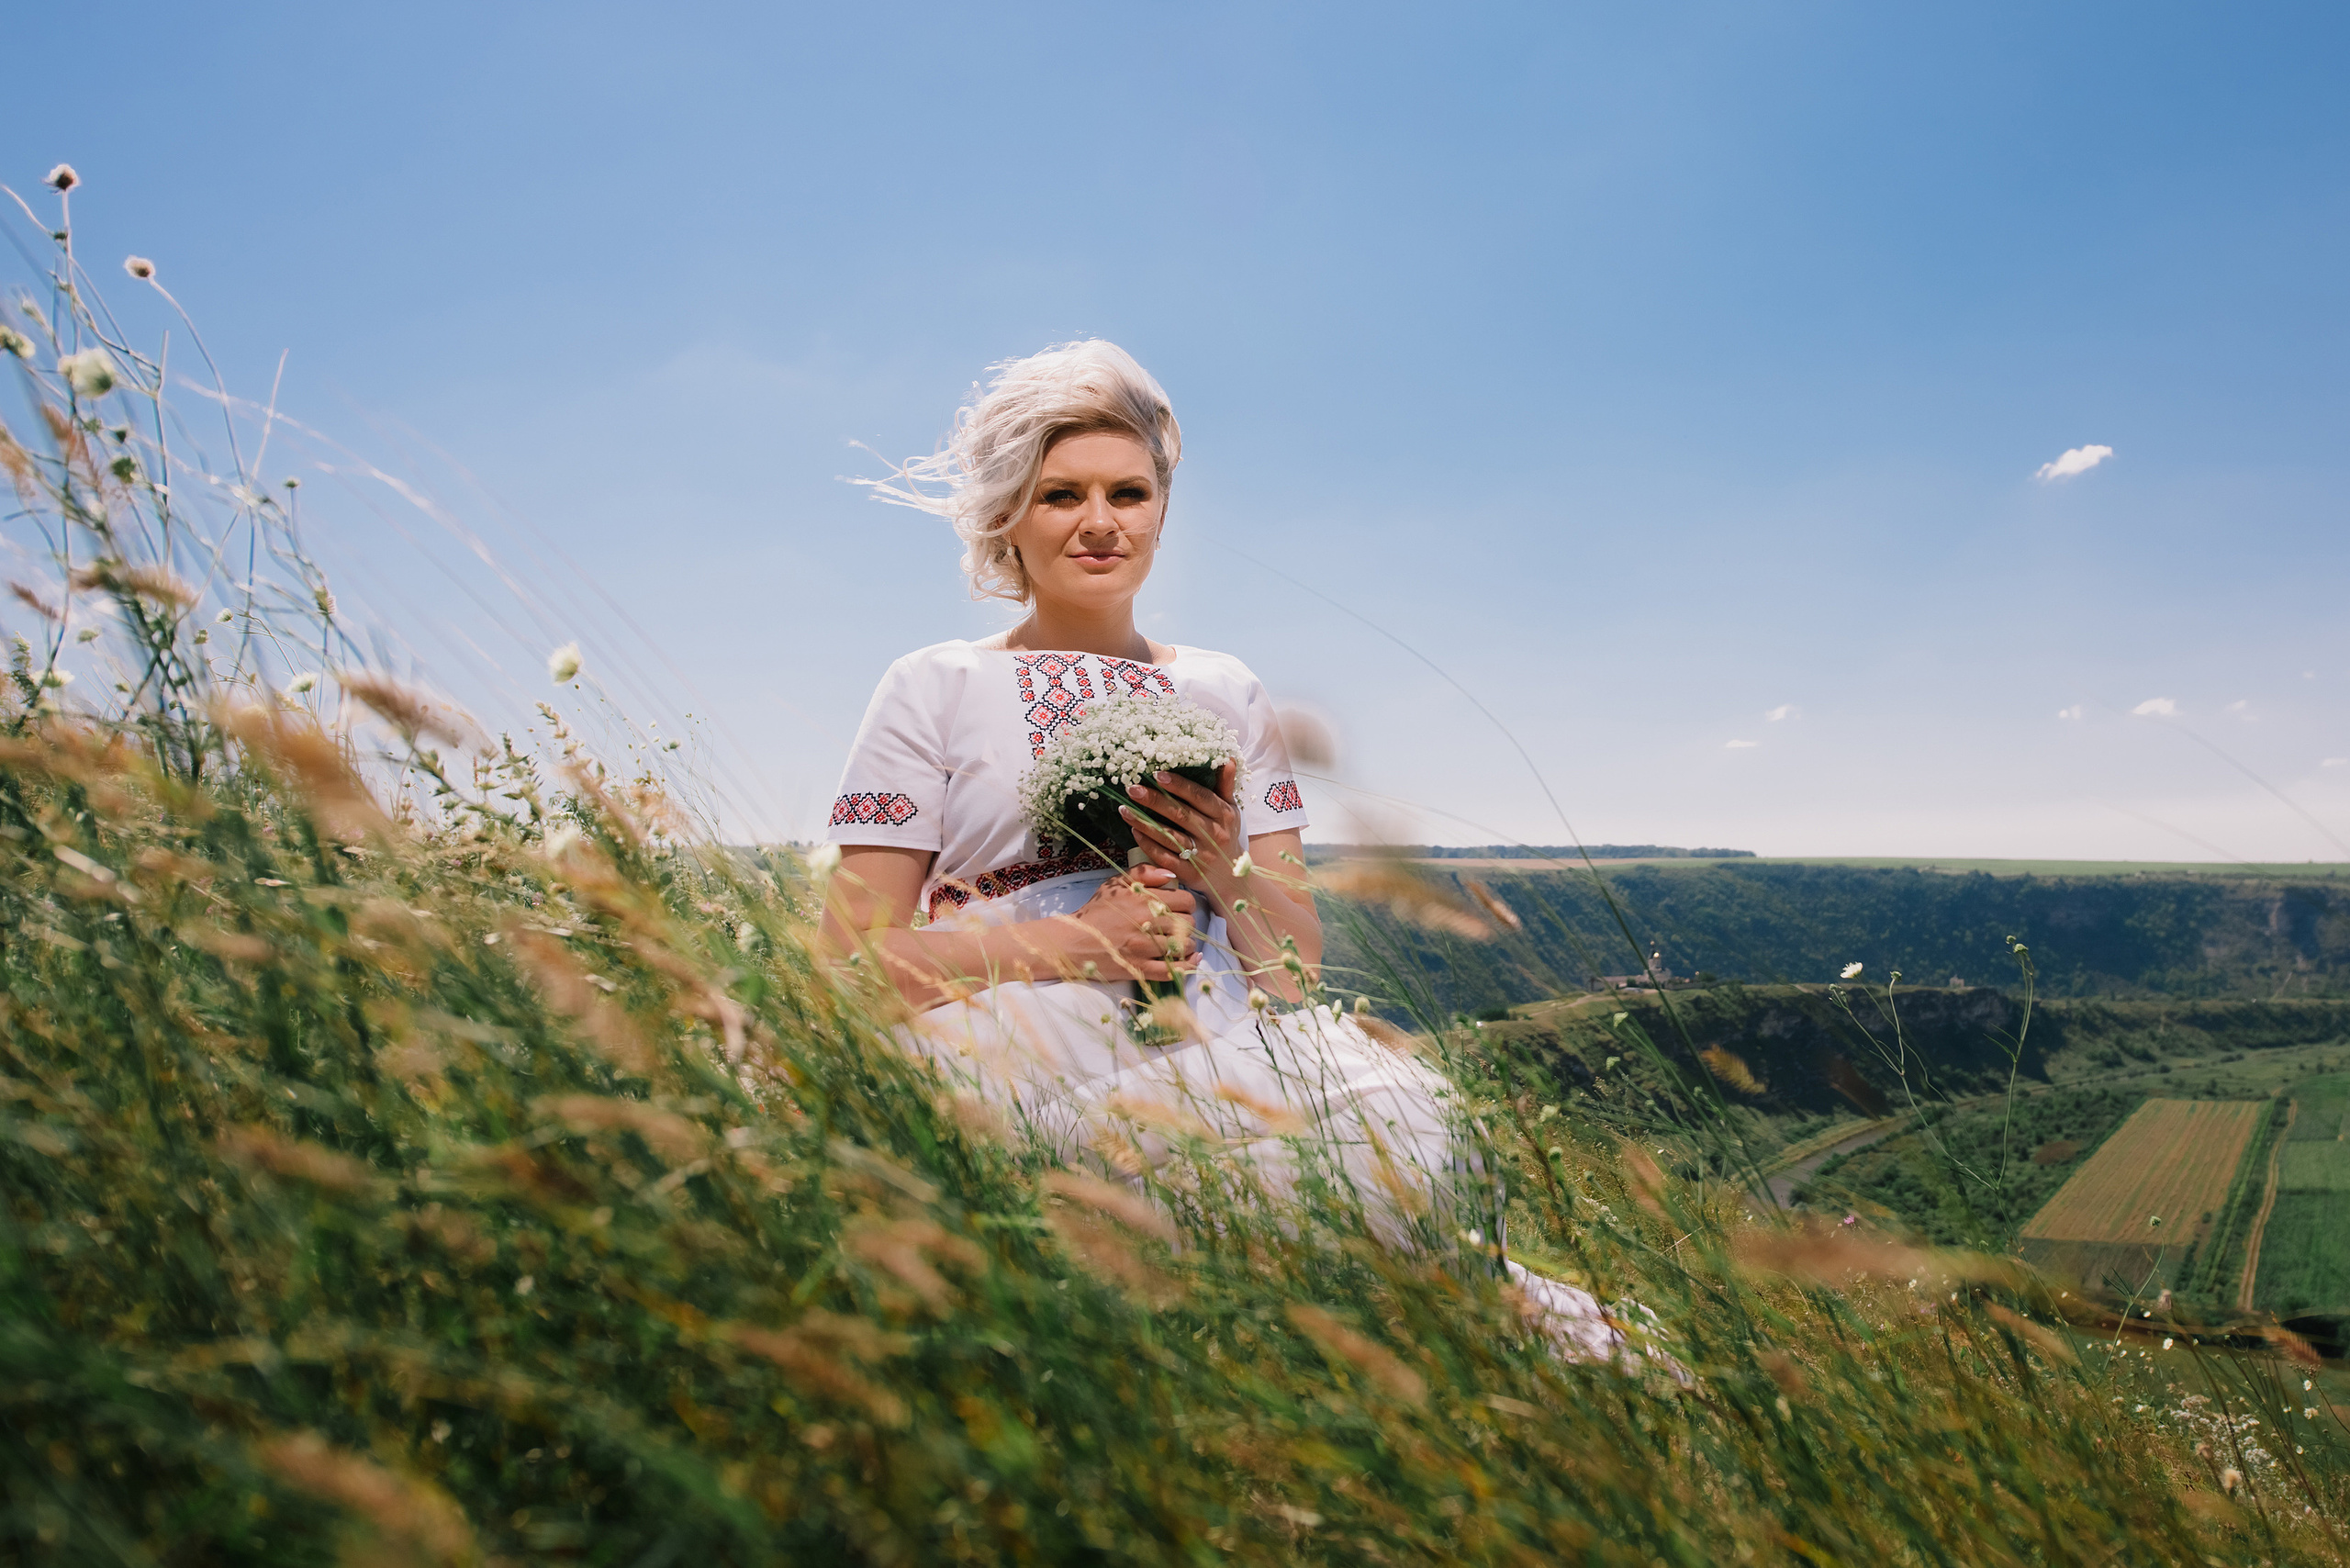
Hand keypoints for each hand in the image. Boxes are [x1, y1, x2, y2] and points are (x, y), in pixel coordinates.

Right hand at [1066, 865, 1197, 981]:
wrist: (1073, 941)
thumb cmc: (1096, 911)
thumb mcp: (1115, 884)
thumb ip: (1144, 872)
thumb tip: (1171, 875)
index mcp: (1143, 899)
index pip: (1186, 900)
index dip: (1187, 904)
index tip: (1181, 908)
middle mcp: (1146, 922)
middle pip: (1188, 923)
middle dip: (1187, 925)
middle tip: (1178, 927)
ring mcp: (1143, 947)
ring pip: (1184, 946)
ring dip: (1187, 945)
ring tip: (1179, 943)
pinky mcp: (1140, 968)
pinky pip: (1174, 970)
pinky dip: (1186, 967)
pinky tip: (1190, 961)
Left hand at [1123, 760, 1246, 915]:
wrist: (1231, 877)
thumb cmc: (1227, 835)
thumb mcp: (1231, 810)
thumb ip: (1225, 785)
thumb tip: (1227, 758)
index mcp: (1224, 815)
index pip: (1200, 796)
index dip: (1179, 786)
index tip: (1157, 774)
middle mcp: (1214, 834)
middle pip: (1181, 815)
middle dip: (1155, 800)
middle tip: (1132, 789)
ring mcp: (1202, 856)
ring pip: (1169, 837)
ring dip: (1144, 823)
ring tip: (1124, 809)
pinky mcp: (1190, 873)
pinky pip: (1165, 857)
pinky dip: (1148, 845)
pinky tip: (1134, 832)